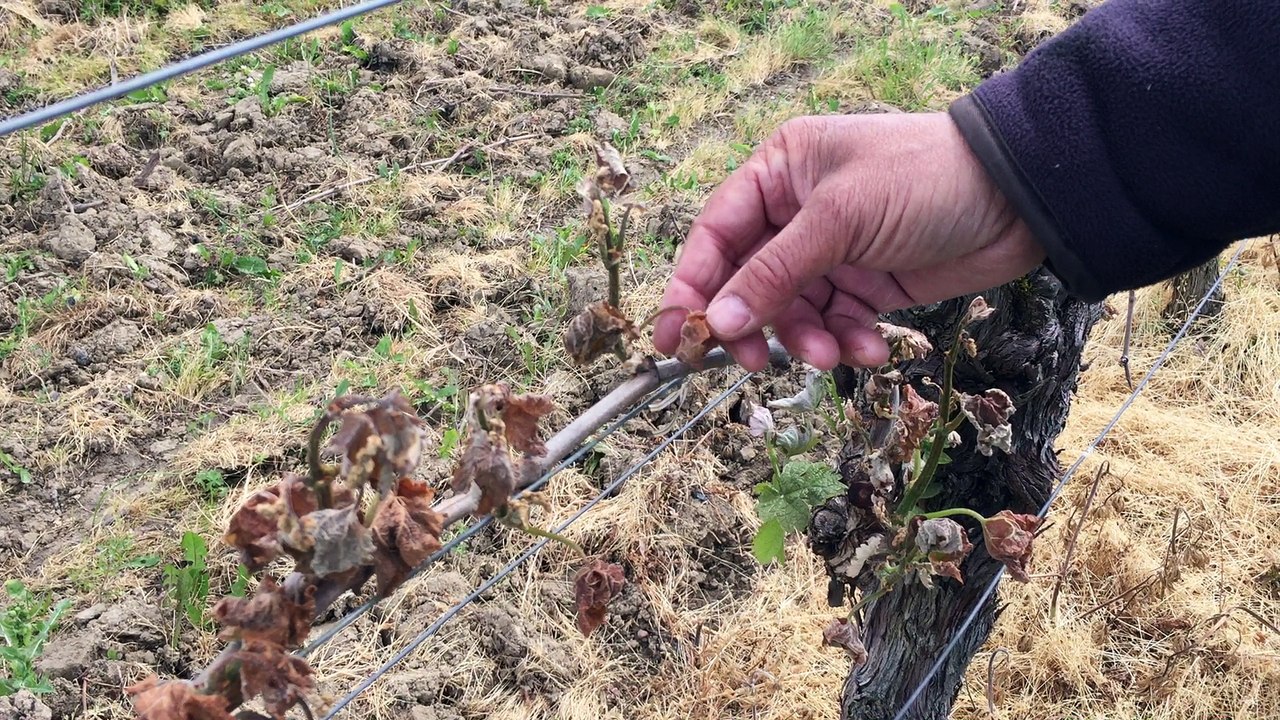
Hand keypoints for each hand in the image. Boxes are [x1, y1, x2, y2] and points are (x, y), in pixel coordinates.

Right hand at [651, 112, 1045, 371]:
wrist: (1021, 197)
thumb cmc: (924, 179)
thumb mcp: (840, 221)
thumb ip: (774, 274)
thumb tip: (716, 323)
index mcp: (779, 172)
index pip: (716, 234)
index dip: (690, 286)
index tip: (672, 339)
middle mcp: (797, 210)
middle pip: (747, 280)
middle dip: (752, 323)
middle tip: (751, 362)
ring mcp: (834, 250)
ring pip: (792, 311)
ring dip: (806, 340)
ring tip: (833, 356)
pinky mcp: (868, 283)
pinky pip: (837, 323)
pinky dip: (848, 342)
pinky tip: (870, 348)